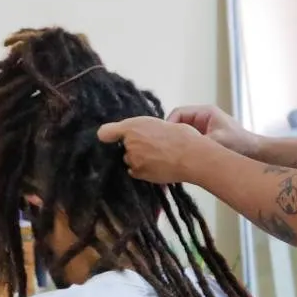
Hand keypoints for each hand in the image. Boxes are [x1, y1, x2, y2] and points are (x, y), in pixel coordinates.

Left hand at [96, 116, 213, 185]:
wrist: (191, 155)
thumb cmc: (181, 137)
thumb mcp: (158, 123)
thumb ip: (141, 128)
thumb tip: (131, 134)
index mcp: (132, 126)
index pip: (106, 133)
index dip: (107, 136)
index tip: (107, 138)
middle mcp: (128, 143)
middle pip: (123, 148)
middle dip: (133, 148)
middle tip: (152, 145)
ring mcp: (132, 160)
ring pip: (129, 161)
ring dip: (138, 160)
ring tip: (157, 156)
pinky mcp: (138, 173)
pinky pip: (135, 172)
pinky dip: (143, 170)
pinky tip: (157, 165)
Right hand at [167, 104, 259, 157]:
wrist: (256, 154)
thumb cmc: (240, 144)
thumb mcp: (217, 142)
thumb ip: (198, 143)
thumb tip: (179, 149)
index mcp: (204, 112)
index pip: (178, 113)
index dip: (169, 125)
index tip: (165, 140)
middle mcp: (202, 118)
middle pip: (178, 124)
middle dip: (172, 136)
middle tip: (166, 150)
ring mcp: (203, 129)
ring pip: (182, 134)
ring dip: (179, 144)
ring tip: (172, 156)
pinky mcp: (205, 140)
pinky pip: (189, 143)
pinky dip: (184, 150)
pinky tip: (182, 160)